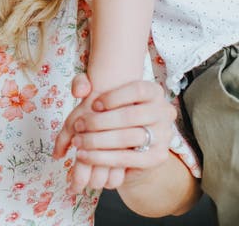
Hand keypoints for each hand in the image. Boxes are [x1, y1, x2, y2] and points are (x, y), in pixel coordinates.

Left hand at [57, 77, 175, 191]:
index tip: (92, 105)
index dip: (113, 97)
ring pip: (129, 138)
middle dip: (100, 122)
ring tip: (78, 142)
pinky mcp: (157, 158)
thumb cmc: (112, 109)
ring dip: (98, 141)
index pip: (137, 90)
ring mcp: (163, 136)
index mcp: (154, 91)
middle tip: (78, 126)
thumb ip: (83, 83)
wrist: (131, 142)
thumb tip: (77, 91)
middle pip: (131, 116)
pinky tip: (84, 155)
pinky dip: (103, 157)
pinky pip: (128, 158)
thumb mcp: (99, 92)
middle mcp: (164, 112)